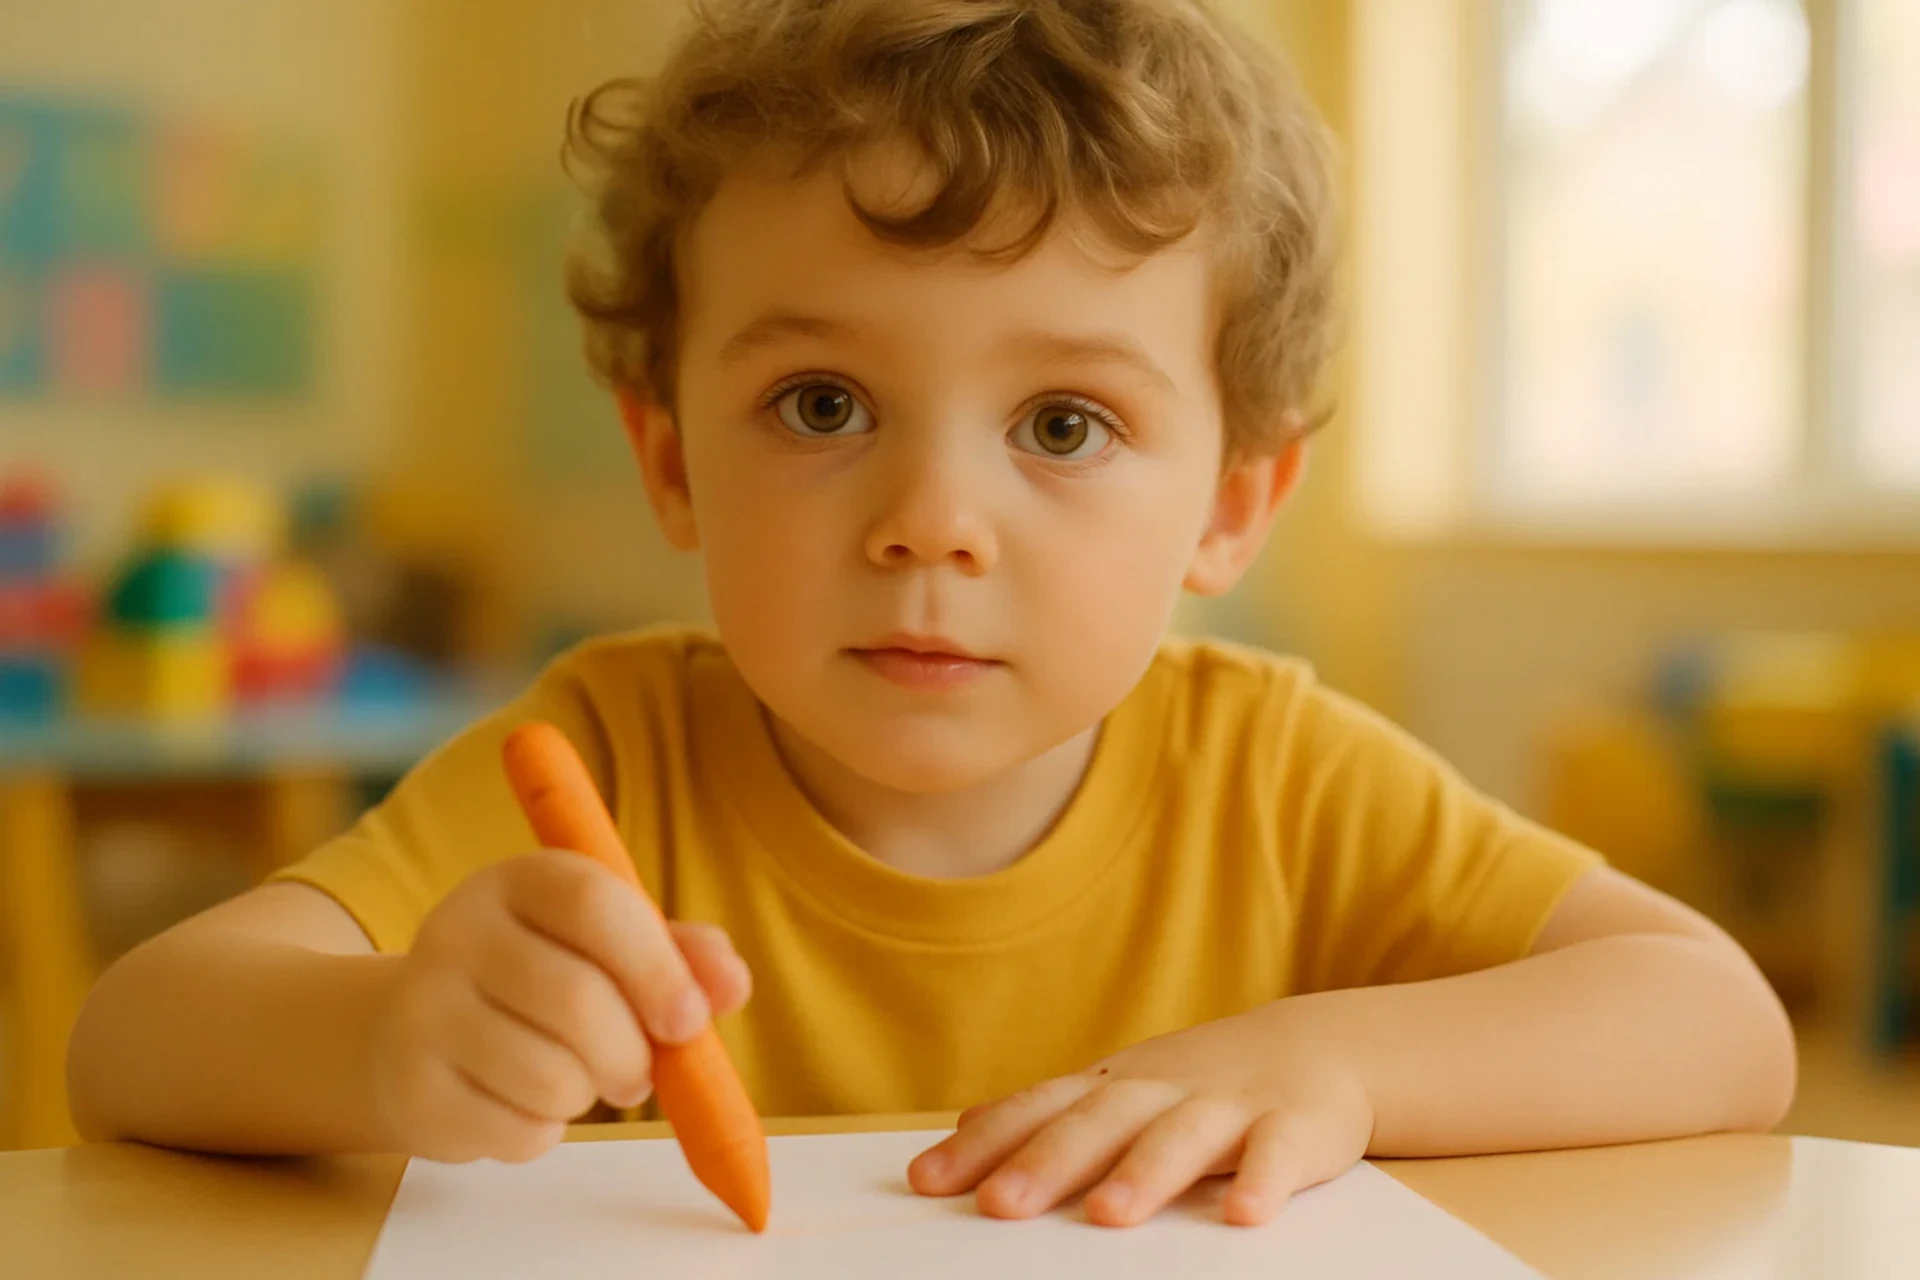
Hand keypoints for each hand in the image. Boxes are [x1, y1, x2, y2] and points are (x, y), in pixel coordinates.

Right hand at [366, 851, 750, 1163]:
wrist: (411, 1032)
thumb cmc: (542, 980)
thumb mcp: (611, 947)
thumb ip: (680, 956)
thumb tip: (733, 983)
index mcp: (519, 881)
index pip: (592, 903)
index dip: (655, 967)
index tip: (691, 1021)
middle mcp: (458, 930)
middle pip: (576, 1000)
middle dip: (632, 1055)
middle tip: (640, 1073)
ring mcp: (423, 1008)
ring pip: (548, 1076)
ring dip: (588, 1095)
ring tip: (577, 1081)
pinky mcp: (411, 1088)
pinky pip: (514, 1130)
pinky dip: (543, 1131)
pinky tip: (523, 1104)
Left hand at [908, 1007, 1373, 1227]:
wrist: (1319, 1047)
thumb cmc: (1200, 1084)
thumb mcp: (1121, 1090)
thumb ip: (1050, 1112)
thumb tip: (964, 1124)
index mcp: (1113, 1087)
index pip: (1038, 1109)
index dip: (983, 1144)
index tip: (928, 1182)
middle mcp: (1162, 1090)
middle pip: (1098, 1122)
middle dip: (1047, 1163)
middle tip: (999, 1205)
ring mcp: (1229, 1106)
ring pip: (1181, 1137)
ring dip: (1144, 1173)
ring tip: (1108, 1215)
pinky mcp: (1295, 1126)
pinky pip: (1280, 1154)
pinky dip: (1264, 1181)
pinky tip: (1243, 1216)